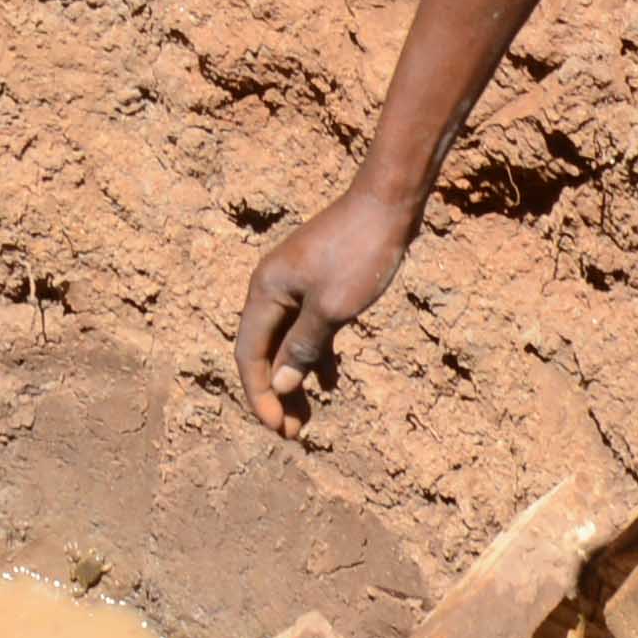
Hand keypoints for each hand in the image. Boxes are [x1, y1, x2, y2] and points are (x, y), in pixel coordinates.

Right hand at [232, 181, 418, 440]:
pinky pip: (307, 327)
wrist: (388, 203)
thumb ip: (303, 349)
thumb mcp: (332, 309)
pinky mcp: (318, 282)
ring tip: (308, 418)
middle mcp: (272, 288)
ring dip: (295, 379)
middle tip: (293, 434)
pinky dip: (314, 355)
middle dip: (276, 395)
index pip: (250, 355)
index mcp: (265, 292)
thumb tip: (280, 386)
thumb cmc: (360, 254)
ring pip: (287, 342)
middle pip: (265, 352)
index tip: (279, 429)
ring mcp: (295, 284)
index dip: (260, 396)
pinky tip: (329, 381)